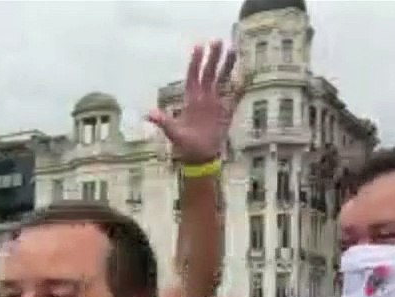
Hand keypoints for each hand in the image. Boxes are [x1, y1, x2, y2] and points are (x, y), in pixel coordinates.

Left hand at [147, 40, 237, 164]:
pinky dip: (239, 88)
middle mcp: (203, 98)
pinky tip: (245, 77)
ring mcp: (215, 103)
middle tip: (218, 41)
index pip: (193, 76)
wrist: (198, 157)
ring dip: (227, 66)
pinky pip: (234, 97)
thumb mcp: (173, 133)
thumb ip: (164, 122)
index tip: (199, 46)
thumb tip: (149, 114)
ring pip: (222, 80)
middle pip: (209, 73)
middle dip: (213, 57)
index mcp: (191, 100)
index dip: (195, 62)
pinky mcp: (226, 112)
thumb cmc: (184, 145)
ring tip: (233, 50)